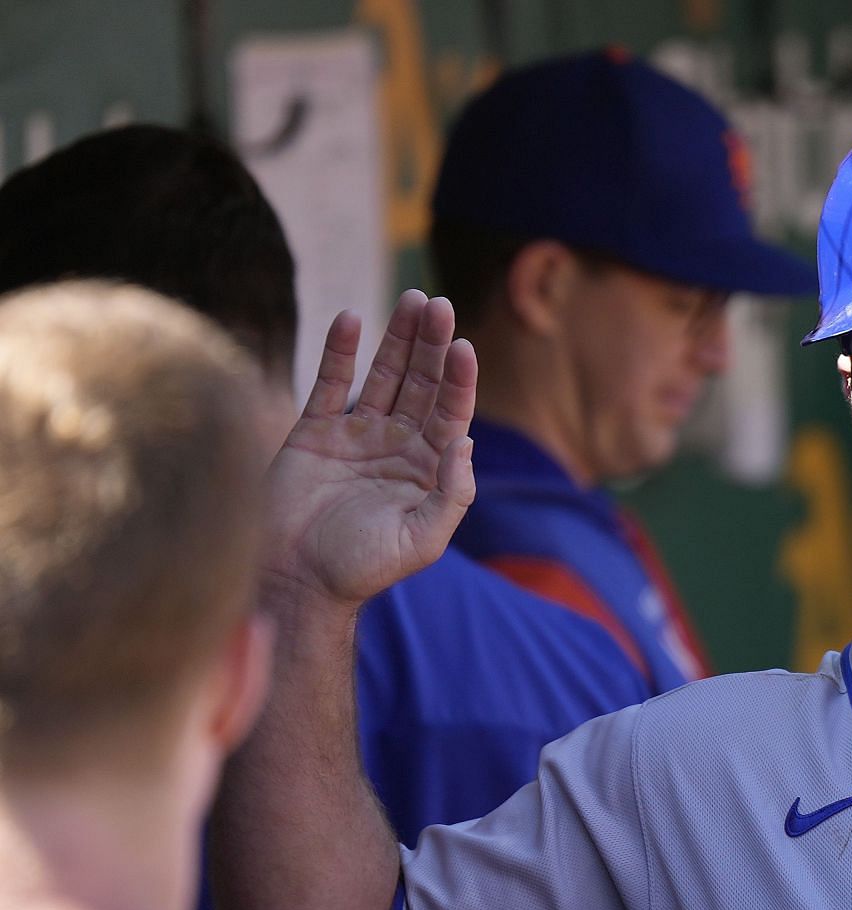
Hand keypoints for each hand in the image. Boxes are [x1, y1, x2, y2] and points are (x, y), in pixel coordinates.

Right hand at [263, 291, 476, 605]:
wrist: (296, 580)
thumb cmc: (361, 568)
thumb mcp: (421, 540)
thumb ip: (451, 495)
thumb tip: (466, 441)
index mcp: (427, 469)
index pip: (450, 412)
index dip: (459, 380)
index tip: (464, 347)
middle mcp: (397, 445)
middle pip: (422, 383)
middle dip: (432, 344)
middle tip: (440, 304)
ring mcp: (357, 434)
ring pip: (383, 374)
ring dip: (398, 337)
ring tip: (414, 298)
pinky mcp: (314, 430)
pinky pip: (330, 382)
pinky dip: (340, 350)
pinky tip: (353, 318)